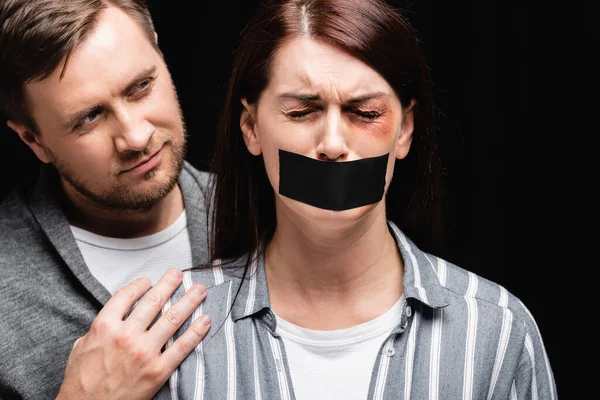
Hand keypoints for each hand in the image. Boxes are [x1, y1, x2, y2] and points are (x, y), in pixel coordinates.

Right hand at [56, 268, 209, 399]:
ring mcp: (144, 352)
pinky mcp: (158, 370)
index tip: (148, 280)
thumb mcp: (80, 348)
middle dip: (169, 283)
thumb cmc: (81, 382)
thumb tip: (112, 318)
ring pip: (173, 318)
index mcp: (104, 326)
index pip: (126, 295)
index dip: (140, 284)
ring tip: (200, 290)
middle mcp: (126, 335)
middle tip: (178, 274)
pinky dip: (197, 331)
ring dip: (189, 301)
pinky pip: (183, 346)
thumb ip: (97, 329)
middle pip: (154, 301)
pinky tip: (206, 320)